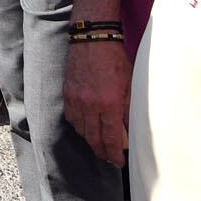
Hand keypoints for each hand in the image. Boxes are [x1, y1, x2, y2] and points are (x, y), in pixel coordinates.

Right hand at [64, 35, 130, 162]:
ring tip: (99, 144)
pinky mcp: (67, 94)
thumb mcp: (130, 84)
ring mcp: (76, 100)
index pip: (110, 138)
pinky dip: (79, 126)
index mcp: (109, 103)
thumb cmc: (116, 58)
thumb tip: (132, 129)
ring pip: (81, 130)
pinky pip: (72, 118)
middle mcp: (90, 105)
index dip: (114, 154)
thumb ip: (130, 109)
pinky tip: (87, 126)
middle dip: (102, 152)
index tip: (119, 161)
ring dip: (91, 140)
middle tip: (109, 159)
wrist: (93, 38)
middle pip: (93, 139)